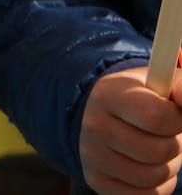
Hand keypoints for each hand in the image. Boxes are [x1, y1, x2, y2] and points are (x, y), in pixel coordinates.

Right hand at [80, 66, 181, 194]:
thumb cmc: (143, 97)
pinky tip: (147, 165)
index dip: (177, 119)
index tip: (175, 114)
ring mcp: (92, 155)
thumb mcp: (160, 81)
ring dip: (168, 165)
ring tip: (156, 147)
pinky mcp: (96, 180)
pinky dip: (158, 185)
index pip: (157, 117)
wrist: (105, 116)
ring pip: (156, 175)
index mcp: (110, 93)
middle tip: (165, 132)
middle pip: (160, 150)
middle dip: (175, 143)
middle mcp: (94, 124)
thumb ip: (180, 80)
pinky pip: (147, 194)